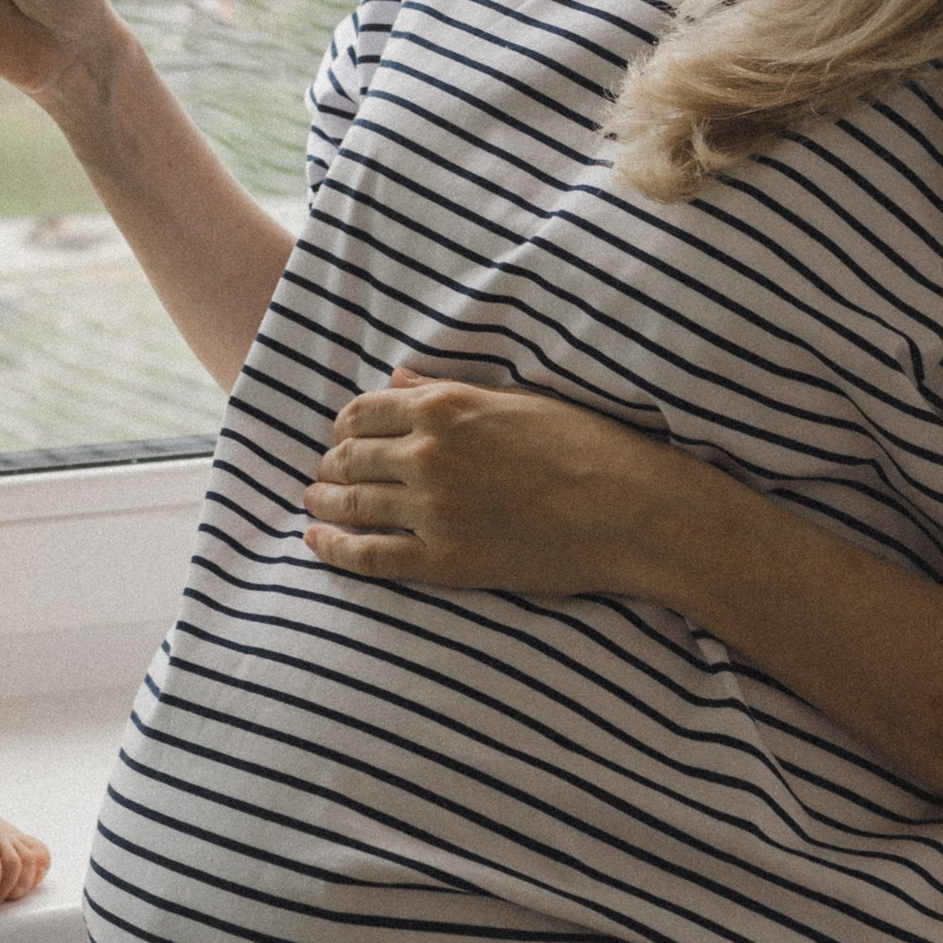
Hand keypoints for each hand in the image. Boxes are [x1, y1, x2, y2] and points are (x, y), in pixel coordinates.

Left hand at [303, 368, 697, 594]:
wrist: (629, 510)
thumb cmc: (585, 445)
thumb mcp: (513, 399)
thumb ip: (444, 390)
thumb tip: (395, 380)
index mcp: (445, 406)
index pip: (362, 411)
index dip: (343, 426)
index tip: (342, 436)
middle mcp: (429, 454)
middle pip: (349, 457)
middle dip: (329, 465)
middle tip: (322, 474)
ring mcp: (434, 510)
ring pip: (351, 504)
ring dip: (323, 502)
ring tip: (313, 504)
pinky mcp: (445, 561)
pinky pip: (370, 556)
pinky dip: (333, 549)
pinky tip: (315, 543)